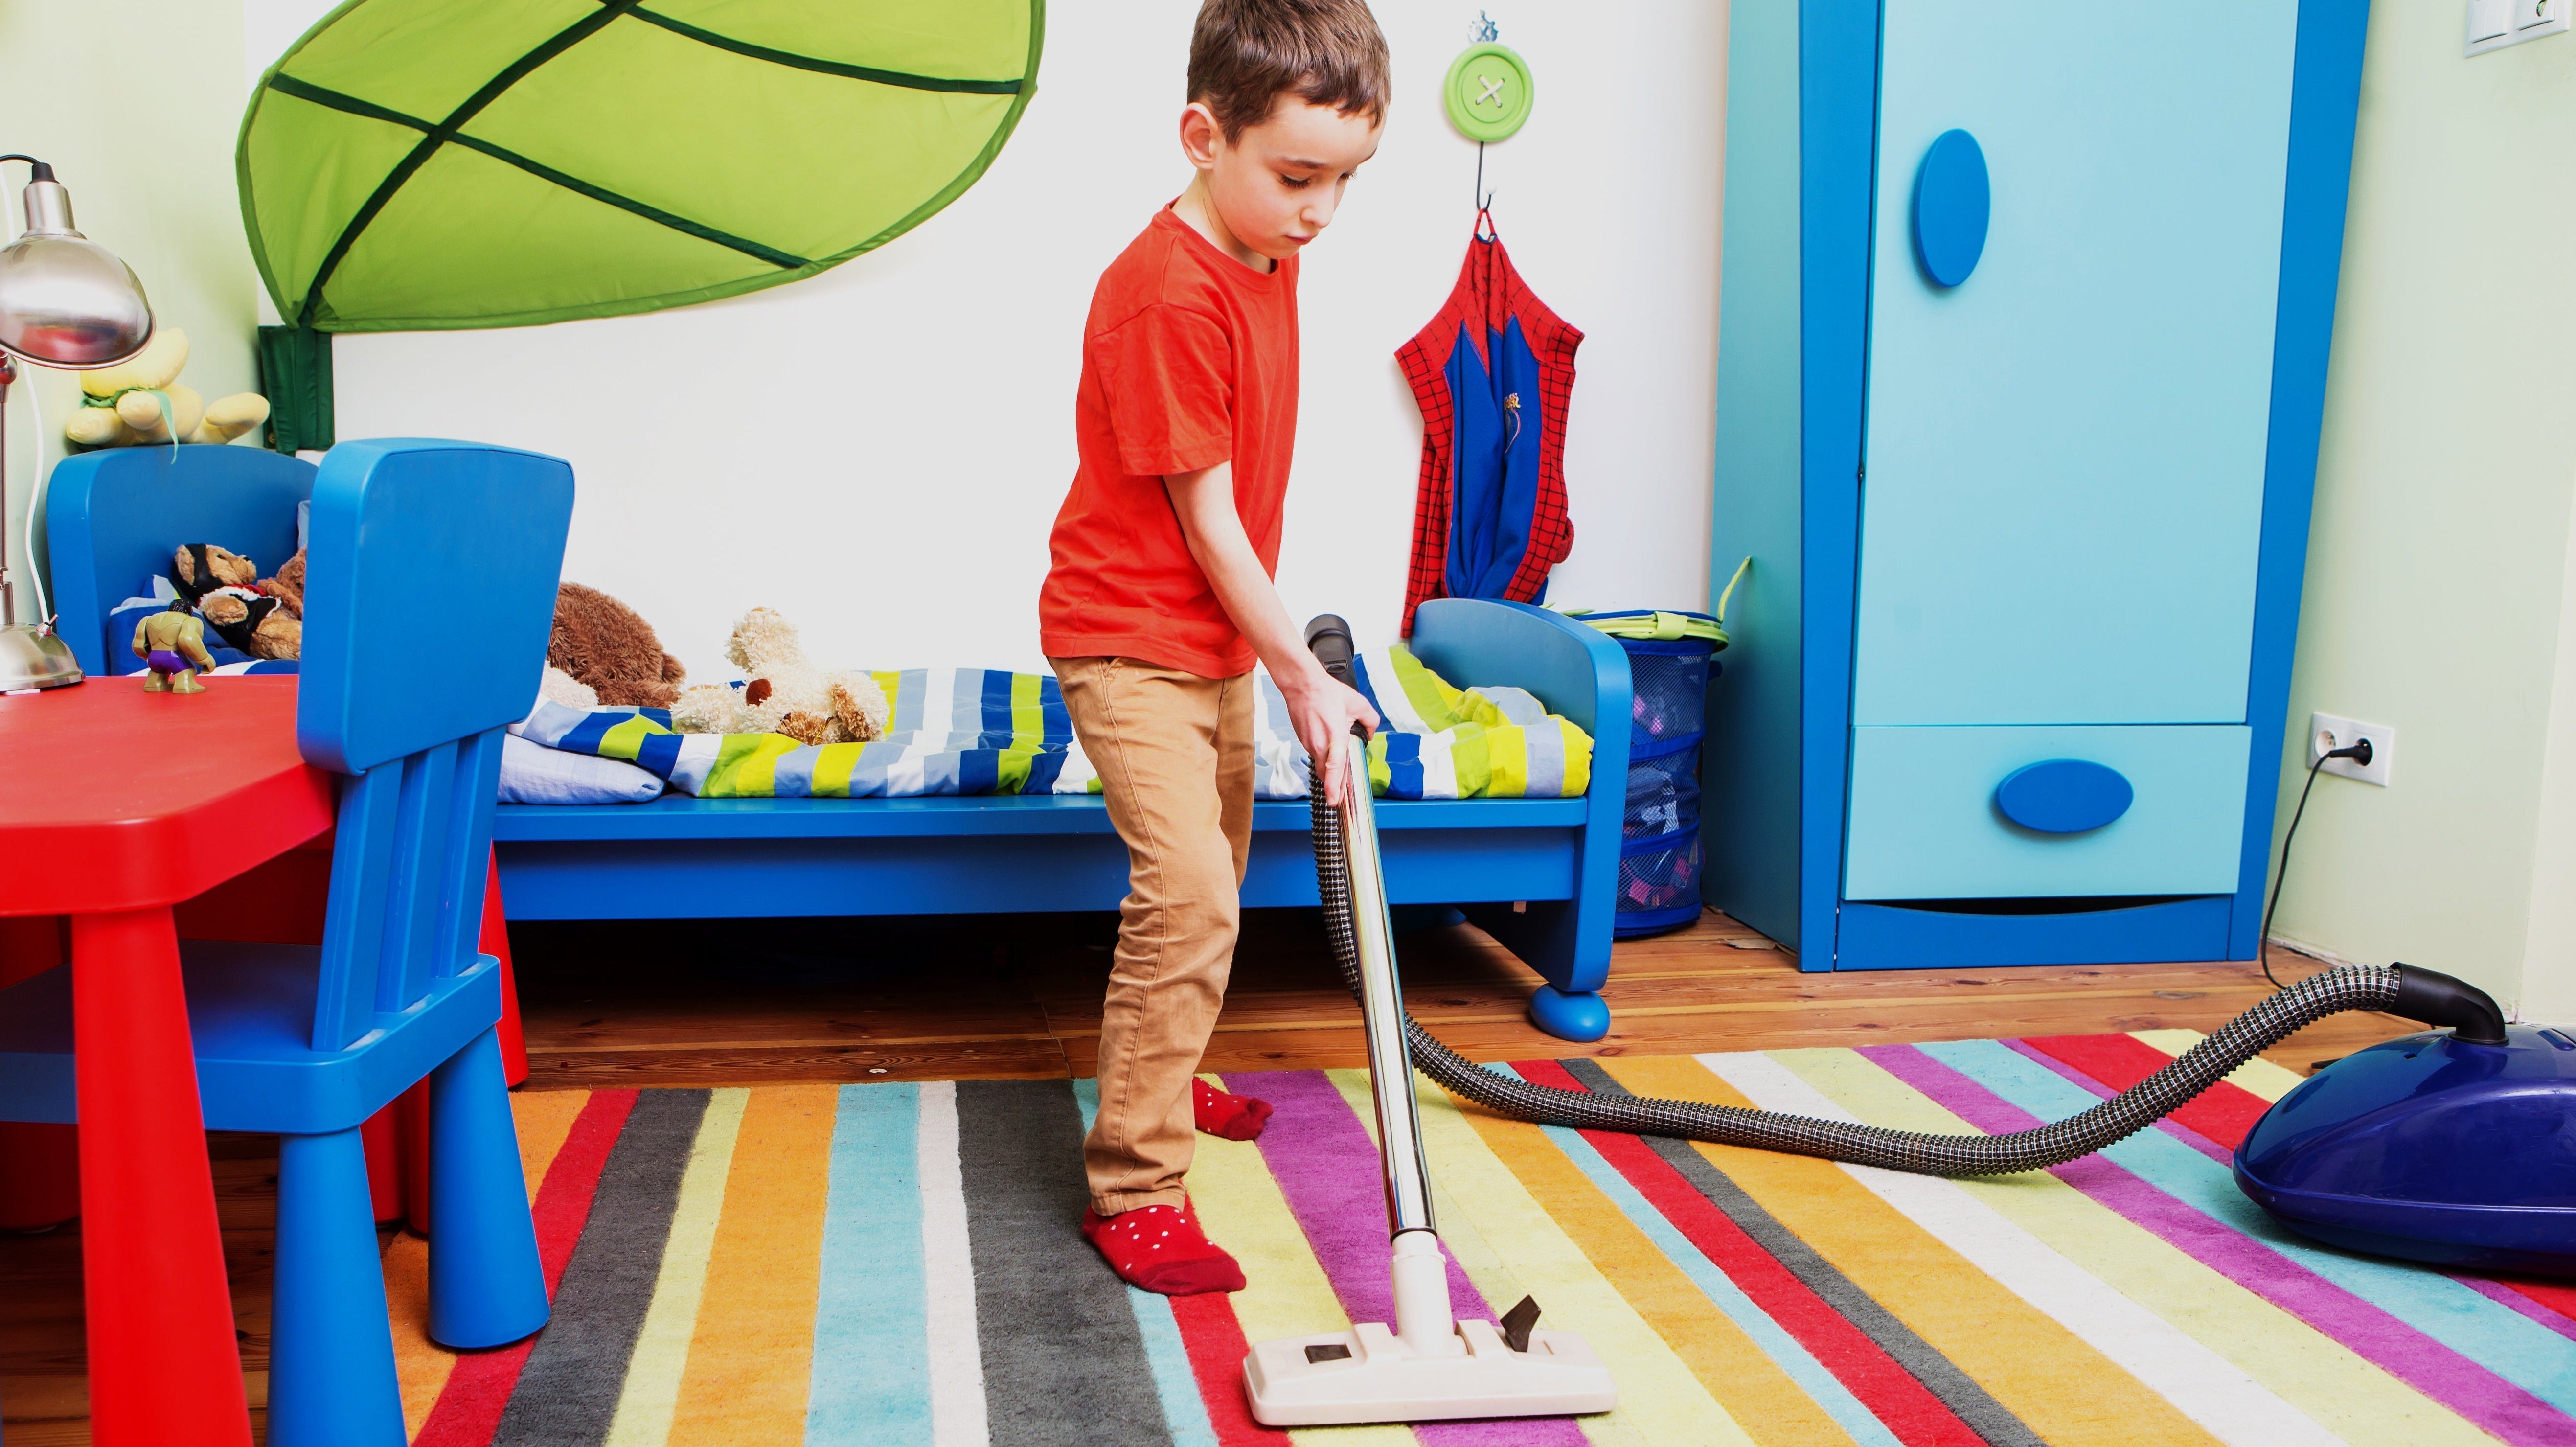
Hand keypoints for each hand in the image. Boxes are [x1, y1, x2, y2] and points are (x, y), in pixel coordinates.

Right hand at [1280, 662, 1379, 806]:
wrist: (1302, 685)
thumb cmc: (1327, 692)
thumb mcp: (1358, 703)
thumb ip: (1370, 721)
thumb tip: (1370, 734)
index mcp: (1336, 737)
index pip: (1335, 768)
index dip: (1334, 787)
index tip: (1334, 801)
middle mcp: (1320, 744)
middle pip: (1326, 774)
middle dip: (1333, 784)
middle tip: (1339, 793)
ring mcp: (1309, 743)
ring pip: (1320, 764)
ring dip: (1328, 766)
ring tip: (1336, 758)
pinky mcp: (1303, 740)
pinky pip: (1315, 753)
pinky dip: (1322, 753)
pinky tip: (1327, 742)